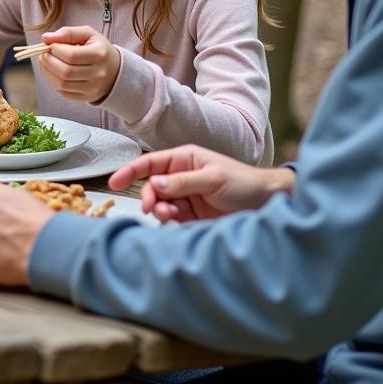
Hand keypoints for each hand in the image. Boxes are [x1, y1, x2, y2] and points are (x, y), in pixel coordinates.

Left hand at [36, 26, 119, 103]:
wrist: (115, 70)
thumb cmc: (98, 49)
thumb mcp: (88, 34)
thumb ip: (67, 32)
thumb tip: (46, 38)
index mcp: (99, 54)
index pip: (71, 55)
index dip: (55, 49)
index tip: (49, 44)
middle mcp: (98, 74)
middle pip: (65, 72)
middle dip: (48, 61)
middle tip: (43, 53)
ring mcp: (92, 88)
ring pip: (61, 84)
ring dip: (47, 72)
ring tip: (46, 62)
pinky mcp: (86, 97)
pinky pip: (63, 93)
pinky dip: (53, 82)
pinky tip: (53, 72)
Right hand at [107, 145, 295, 223]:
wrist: (268, 204)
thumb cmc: (244, 183)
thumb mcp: (213, 178)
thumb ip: (183, 182)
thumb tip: (155, 184)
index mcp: (184, 159)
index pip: (150, 163)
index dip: (130, 171)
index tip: (114, 182)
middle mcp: (181, 177)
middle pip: (152, 187)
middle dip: (149, 198)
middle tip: (154, 209)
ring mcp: (186, 197)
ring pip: (160, 205)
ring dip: (161, 211)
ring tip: (171, 218)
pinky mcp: (192, 216)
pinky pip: (172, 219)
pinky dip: (170, 222)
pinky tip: (176, 224)